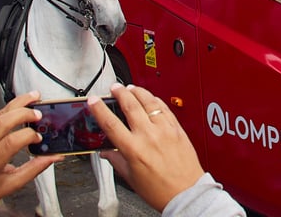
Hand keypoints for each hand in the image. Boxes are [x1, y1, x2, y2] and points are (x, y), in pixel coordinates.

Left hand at [0, 92, 63, 209]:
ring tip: (33, 98)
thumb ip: (33, 169)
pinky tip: (18, 108)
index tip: (38, 138)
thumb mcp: (10, 185)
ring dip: (17, 104)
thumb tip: (52, 158)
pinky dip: (7, 110)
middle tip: (38, 112)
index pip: (11, 141)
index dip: (29, 136)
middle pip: (3, 120)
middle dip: (24, 111)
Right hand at [90, 84, 205, 211]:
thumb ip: (117, 161)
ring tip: (130, 88)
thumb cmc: (161, 191)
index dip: (99, 109)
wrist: (186, 193)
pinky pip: (165, 108)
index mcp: (134, 150)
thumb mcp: (131, 178)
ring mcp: (165, 130)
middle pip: (130, 105)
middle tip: (114, 88)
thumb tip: (107, 152)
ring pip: (149, 102)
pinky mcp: (177, 129)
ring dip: (138, 91)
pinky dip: (156, 100)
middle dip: (120, 92)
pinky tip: (151, 98)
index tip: (94, 101)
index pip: (111, 123)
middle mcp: (149, 136)